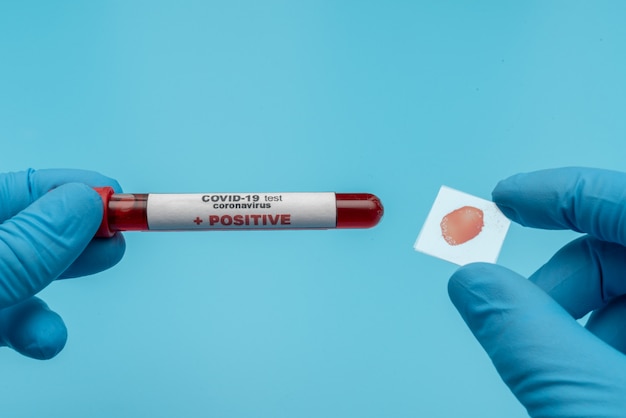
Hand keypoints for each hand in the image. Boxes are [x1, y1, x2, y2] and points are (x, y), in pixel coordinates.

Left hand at [0, 169, 124, 358]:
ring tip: (107, 261)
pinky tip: (50, 338)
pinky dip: (39, 327)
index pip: (22, 188)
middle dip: (81, 228)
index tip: (122, 197)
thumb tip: (85, 201)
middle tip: (121, 231)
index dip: (74, 187)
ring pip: (27, 271)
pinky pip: (14, 317)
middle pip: (33, 227)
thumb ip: (26, 245)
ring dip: (69, 273)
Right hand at [448, 167, 625, 416]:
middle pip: (623, 247)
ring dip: (575, 318)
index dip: (558, 191)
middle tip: (513, 310)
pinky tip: (585, 377)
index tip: (507, 197)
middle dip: (559, 277)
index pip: (622, 199)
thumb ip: (526, 337)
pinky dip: (601, 342)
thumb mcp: (590, 402)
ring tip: (553, 365)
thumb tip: (473, 284)